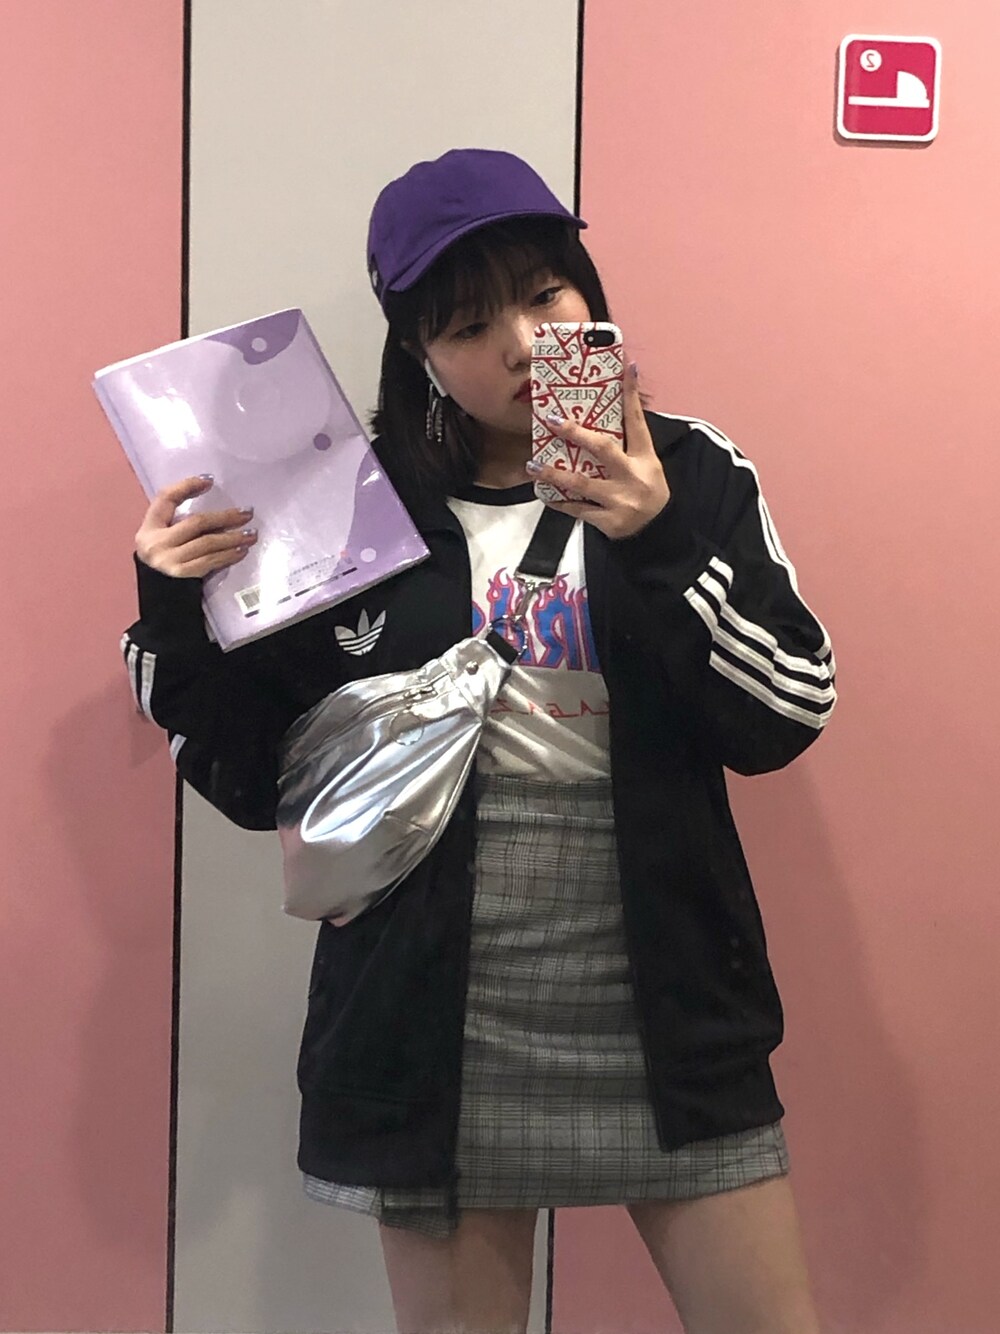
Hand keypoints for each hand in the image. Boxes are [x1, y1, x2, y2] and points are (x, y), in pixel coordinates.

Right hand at [135, 476, 257, 577]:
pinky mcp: (181, 575)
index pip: (166, 498)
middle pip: (196, 523)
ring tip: (251, 534)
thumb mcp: (166, 535)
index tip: (210, 480)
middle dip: (225, 517)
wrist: (159, 592)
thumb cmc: (167, 556)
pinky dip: (228, 555)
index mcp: (149, 526)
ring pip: (207, 543)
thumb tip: (209, 488)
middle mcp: (155, 542)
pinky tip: (241, 551)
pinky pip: (210, 561)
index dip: (186, 486)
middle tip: (247, 513)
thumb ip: (181, 519)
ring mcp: (168, 560)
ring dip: (233, 538)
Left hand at [527, 362, 670, 538]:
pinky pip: (576, 509)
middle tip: (552, 419)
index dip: (631, 395)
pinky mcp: (607, 522)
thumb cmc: (646, 490)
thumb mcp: (646, 464)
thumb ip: (628, 443)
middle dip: (576, 433)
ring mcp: (619, 501)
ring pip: (581, 483)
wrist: (659, 531)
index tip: (625, 368)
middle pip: (603, 448)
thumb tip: (611, 409)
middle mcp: (632, 477)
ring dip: (553, 474)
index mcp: (645, 458)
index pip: (637, 421)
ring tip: (532, 465)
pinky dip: (558, 501)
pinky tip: (542, 492)